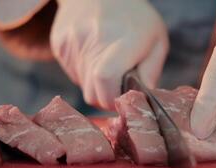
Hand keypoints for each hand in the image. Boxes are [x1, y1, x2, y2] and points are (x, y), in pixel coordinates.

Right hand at [50, 0, 168, 109]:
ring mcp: (72, 41)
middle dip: (105, 97)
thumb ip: (151, 72)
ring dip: (95, 83)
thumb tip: (142, 100)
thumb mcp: (156, 40)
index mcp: (123, 40)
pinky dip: (84, 72)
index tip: (121, 97)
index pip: (105, 78)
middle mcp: (94, 39)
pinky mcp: (59, 44)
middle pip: (91, 93)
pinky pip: (72, 72)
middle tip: (117, 84)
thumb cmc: (135, 19)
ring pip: (82, 85)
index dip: (112, 97)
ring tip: (106, 61)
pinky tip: (93, 54)